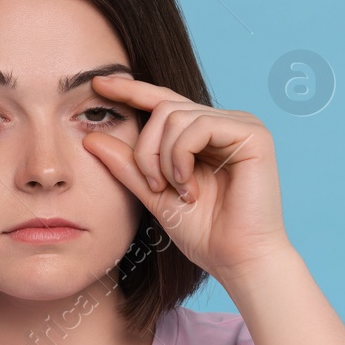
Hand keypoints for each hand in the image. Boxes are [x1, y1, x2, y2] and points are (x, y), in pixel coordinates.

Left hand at [81, 74, 290, 284]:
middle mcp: (224, 123)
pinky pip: (198, 126)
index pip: (162, 101)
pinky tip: (189, 186)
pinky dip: (181, 156)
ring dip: (163, 158)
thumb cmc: (204, 233)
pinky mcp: (253, 134)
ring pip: (175, 116)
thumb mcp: (155, 195)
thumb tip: (91, 137)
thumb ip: (128, 166)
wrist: (237, 260)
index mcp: (204, 134)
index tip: (97, 84)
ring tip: (177, 191)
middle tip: (154, 187)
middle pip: (163, 109)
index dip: (130, 90)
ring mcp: (241, 125)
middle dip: (146, 149)